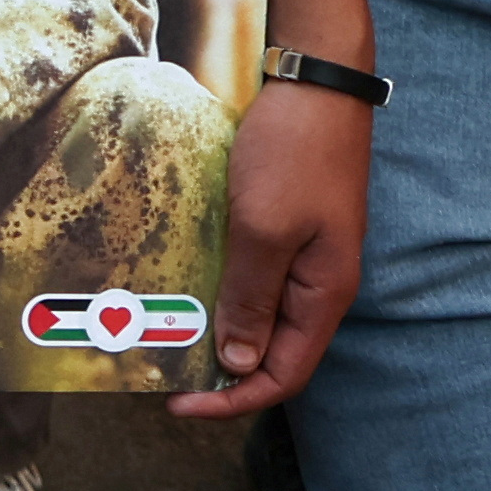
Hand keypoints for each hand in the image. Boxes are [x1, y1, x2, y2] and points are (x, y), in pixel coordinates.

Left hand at [170, 74, 370, 419]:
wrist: (316, 84)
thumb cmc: (294, 152)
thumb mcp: (264, 229)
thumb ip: (251, 298)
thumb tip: (238, 365)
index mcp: (325, 295)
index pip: (284, 377)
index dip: (234, 402)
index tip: (179, 406)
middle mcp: (320, 286)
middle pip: (274, 354)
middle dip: (223, 374)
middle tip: (165, 375)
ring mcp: (305, 258)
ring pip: (262, 319)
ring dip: (221, 334)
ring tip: (171, 338)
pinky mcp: (288, 231)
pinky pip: (256, 282)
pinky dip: (223, 296)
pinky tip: (188, 289)